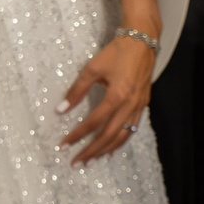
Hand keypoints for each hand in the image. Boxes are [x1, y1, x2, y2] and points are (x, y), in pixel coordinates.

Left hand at [59, 30, 155, 165]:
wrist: (142, 40)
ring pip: (122, 136)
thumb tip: (61, 109)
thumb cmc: (117, 52)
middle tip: (77, 162)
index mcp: (117, 96)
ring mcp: (138, 106)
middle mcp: (129, 105)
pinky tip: (111, 147)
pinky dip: (120, 140)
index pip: (93, 122)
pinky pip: (132, 129)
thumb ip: (76, 91)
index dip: (77, 135)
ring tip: (92, 160)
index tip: (64, 145)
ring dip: (106, 150)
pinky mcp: (143, 104)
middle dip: (91, 151)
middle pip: (109, 136)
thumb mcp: (92, 69)